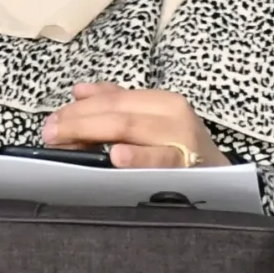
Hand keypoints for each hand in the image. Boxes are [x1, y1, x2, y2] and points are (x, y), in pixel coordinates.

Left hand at [41, 80, 226, 169]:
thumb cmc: (181, 151)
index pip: (113, 98)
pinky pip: (160, 160)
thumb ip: (117, 105)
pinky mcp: (189, 167)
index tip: (51, 121)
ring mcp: (182, 140)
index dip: (78, 108)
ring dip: (93, 133)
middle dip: (78, 121)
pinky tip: (117, 156)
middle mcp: (174, 115)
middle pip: (117, 112)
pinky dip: (138, 157)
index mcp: (162, 102)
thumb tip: (79, 91)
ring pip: (131, 128)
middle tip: (49, 133)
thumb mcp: (152, 123)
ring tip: (66, 140)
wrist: (223, 182)